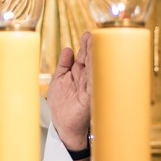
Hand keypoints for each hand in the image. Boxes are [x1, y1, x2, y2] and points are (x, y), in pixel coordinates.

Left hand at [47, 32, 90, 155]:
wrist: (63, 126)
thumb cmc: (61, 106)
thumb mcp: (58, 80)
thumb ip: (63, 65)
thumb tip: (68, 49)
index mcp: (78, 72)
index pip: (85, 55)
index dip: (86, 45)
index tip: (89, 34)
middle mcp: (86, 78)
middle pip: (92, 59)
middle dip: (94, 47)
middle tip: (98, 35)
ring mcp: (90, 86)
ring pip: (96, 68)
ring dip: (99, 57)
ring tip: (101, 44)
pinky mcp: (91, 96)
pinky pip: (96, 82)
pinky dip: (98, 72)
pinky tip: (100, 63)